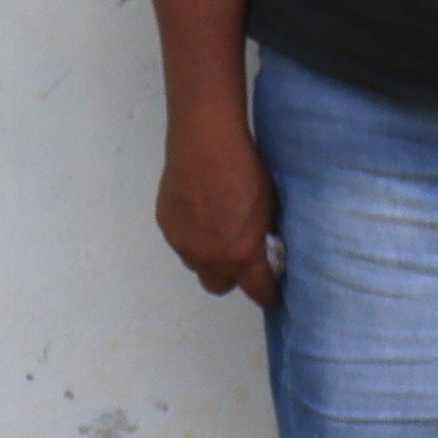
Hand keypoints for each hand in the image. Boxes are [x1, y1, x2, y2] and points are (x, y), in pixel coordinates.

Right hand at [158, 118, 282, 305]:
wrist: (207, 143)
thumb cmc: (245, 169)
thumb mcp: (269, 206)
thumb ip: (265, 234)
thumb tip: (266, 243)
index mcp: (242, 255)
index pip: (257, 291)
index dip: (267, 295)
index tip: (271, 293)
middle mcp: (209, 257)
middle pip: (219, 286)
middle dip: (231, 276)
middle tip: (240, 256)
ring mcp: (183, 243)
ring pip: (197, 263)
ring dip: (208, 255)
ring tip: (216, 227)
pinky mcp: (166, 226)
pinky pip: (181, 242)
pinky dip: (191, 234)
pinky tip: (199, 209)